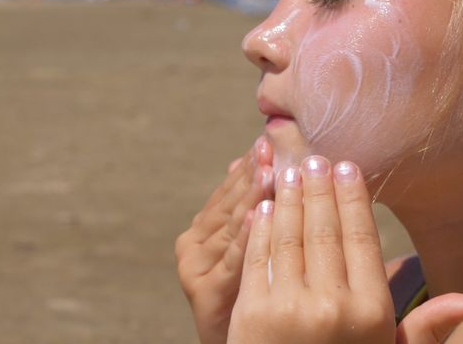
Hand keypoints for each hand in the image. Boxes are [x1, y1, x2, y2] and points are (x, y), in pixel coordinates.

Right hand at [176, 136, 274, 343]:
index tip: (266, 139)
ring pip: (230, 227)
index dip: (248, 164)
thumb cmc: (253, 295)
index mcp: (202, 229)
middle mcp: (193, 245)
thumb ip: (242, 206)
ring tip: (269, 171)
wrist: (242, 343)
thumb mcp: (247, 247)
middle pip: (228, 204)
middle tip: (269, 145)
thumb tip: (242, 157)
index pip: (228, 190)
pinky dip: (243, 238)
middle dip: (251, 173)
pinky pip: (232, 262)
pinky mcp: (204, 293)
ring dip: (250, 198)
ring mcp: (196, 268)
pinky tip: (256, 217)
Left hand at [227, 156, 462, 343]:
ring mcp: (288, 309)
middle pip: (324, 231)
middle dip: (319, 188)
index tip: (348, 167)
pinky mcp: (250, 313)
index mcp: (372, 313)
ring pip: (288, 237)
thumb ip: (428, 328)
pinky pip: (257, 258)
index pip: (361, 239)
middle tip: (316, 156)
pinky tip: (263, 205)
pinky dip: (259, 228)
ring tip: (290, 170)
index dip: (352, 199)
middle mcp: (332, 307)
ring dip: (289, 198)